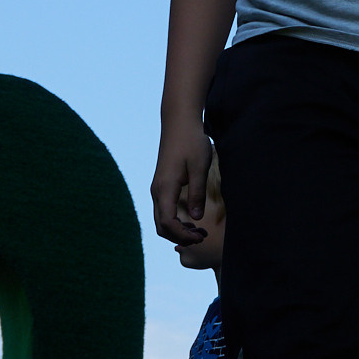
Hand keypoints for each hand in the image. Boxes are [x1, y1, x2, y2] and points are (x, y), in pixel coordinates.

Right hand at [151, 115, 213, 244]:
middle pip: (161, 226)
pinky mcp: (162, 185)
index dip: (182, 235)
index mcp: (164, 188)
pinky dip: (175, 221)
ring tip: (199, 231)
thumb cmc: (191, 141)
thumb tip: (196, 218)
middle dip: (179, 236)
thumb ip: (197, 193)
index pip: (167, 222)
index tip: (201, 236)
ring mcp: (158, 188)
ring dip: (177, 230)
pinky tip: (191, 219)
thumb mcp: (199, 167)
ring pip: (161, 219)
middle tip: (201, 237)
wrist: (179, 122)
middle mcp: (157, 191)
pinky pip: (163, 210)